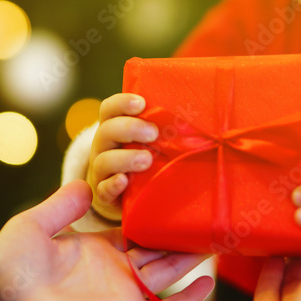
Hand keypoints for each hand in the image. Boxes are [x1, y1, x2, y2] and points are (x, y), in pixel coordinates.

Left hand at [0, 181, 212, 300]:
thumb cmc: (9, 270)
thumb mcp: (31, 226)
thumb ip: (62, 205)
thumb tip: (87, 184)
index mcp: (91, 248)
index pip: (131, 229)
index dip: (151, 214)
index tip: (172, 193)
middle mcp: (111, 269)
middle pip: (155, 248)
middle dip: (178, 233)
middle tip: (204, 213)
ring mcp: (121, 290)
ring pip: (166, 272)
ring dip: (190, 256)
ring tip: (215, 234)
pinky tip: (206, 281)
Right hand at [86, 93, 158, 220]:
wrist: (130, 197)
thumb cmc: (146, 158)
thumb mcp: (151, 141)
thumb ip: (164, 128)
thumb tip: (199, 114)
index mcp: (114, 128)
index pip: (109, 109)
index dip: (122, 103)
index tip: (141, 103)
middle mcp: (103, 146)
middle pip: (106, 131)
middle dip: (130, 128)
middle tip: (153, 133)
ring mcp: (101, 171)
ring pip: (104, 160)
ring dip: (125, 158)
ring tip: (146, 160)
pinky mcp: (104, 195)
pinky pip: (103, 190)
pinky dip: (112, 185)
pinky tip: (124, 181)